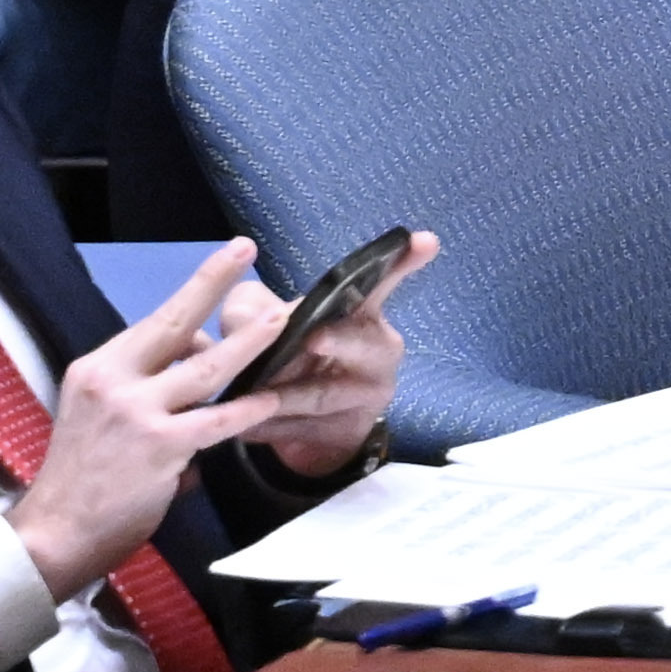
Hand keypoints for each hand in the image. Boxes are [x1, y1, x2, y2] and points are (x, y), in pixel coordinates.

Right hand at [15, 240, 299, 594]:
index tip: (225, 260)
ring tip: (282, 320)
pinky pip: (215, 421)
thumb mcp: (103, 414)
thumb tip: (202, 359)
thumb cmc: (84, 475)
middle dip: (211, 282)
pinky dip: (246, 410)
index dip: (195, 294)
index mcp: (98, 368)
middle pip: (173, 323)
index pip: (154, 324)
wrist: (55, 530)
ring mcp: (135, 411)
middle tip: (246, 251)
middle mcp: (112, 379)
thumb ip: (150, 386)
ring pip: (205, 369)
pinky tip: (271, 399)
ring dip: (248, 344)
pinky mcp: (158, 446)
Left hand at [204, 231, 424, 483]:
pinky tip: (245, 429)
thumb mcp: (263, 324)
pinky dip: (272, 428)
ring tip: (252, 398)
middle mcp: (377, 350)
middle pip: (362, 344)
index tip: (424, 241)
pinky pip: (306, 428)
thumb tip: (247, 318)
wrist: (300, 424)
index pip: (381, 284)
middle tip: (313, 338)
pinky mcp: (349, 430)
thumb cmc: (287, 355)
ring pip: (323, 394)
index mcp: (361, 313)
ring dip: (285, 396)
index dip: (402, 263)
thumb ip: (251, 311)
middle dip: (338, 341)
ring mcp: (368, 394)